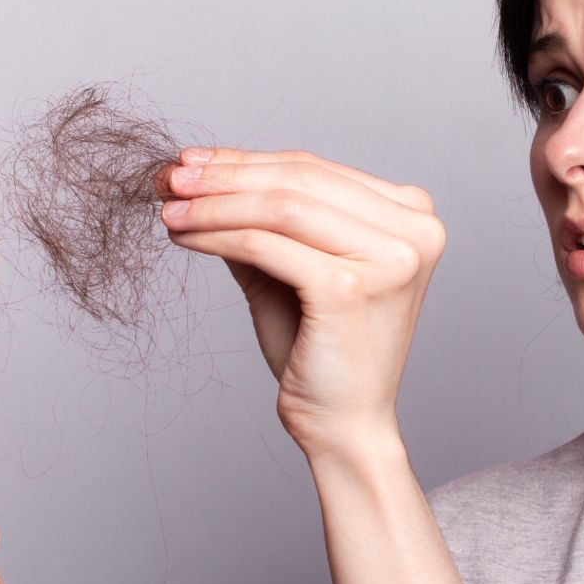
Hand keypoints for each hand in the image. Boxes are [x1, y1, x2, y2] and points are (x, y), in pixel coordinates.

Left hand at [159, 147, 444, 456]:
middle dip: (225, 176)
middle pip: (299, 180)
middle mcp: (414, 231)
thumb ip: (262, 218)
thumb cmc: (323, 349)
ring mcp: (390, 259)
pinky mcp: (352, 287)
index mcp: (413, 216)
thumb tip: (198, 174)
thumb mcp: (292, 266)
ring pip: (281, 206)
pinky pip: (266, 245)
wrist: (344, 422)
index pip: (315, 170)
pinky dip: (217, 236)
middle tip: (168, 179)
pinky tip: (184, 237)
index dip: (246, 160)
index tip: (191, 163)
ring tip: (169, 208)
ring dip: (214, 204)